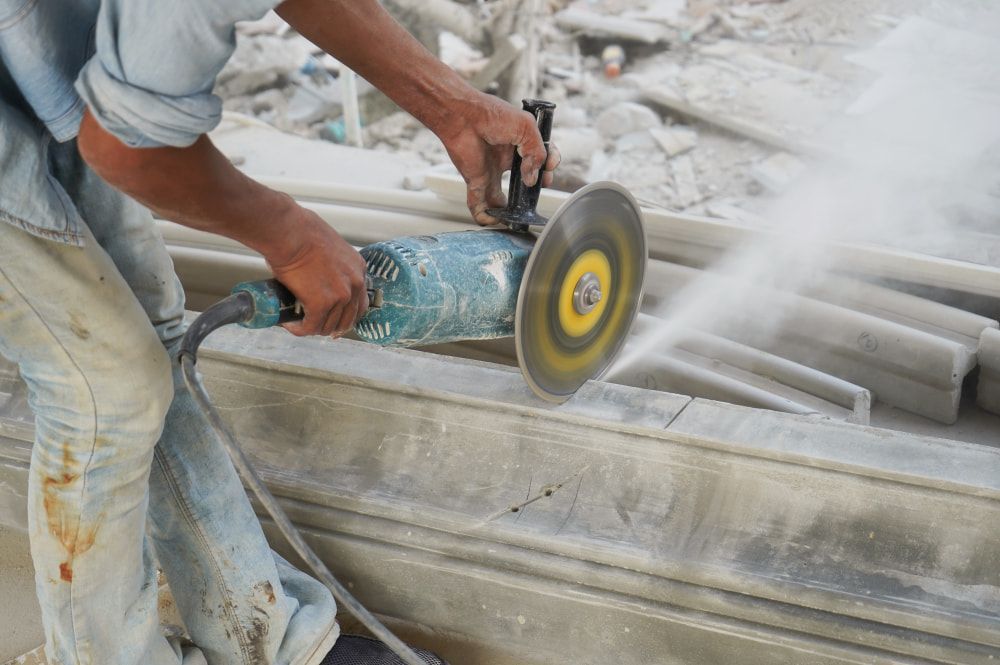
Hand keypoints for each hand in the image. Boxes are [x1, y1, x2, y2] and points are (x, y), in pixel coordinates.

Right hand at [263, 206, 368, 337]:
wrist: (290, 233)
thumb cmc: (302, 232)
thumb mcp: (330, 248)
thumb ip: (332, 265)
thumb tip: (317, 275)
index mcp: (358, 269)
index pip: (360, 302)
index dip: (346, 315)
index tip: (334, 319)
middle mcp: (355, 284)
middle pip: (348, 319)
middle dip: (331, 326)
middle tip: (316, 326)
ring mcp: (340, 296)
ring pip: (329, 326)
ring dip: (313, 327)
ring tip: (298, 323)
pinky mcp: (321, 304)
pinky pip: (310, 326)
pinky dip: (299, 329)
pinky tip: (290, 324)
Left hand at [438, 92, 561, 225]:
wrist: (463, 116)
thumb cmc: (491, 115)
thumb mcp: (526, 127)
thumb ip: (537, 152)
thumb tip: (532, 178)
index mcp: (519, 144)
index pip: (539, 160)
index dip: (548, 166)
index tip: (550, 167)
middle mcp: (505, 161)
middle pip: (521, 183)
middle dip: (532, 191)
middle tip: (537, 188)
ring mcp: (490, 172)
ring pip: (500, 200)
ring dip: (509, 211)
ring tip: (518, 215)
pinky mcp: (476, 182)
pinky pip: (479, 205)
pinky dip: (486, 216)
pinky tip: (495, 218)